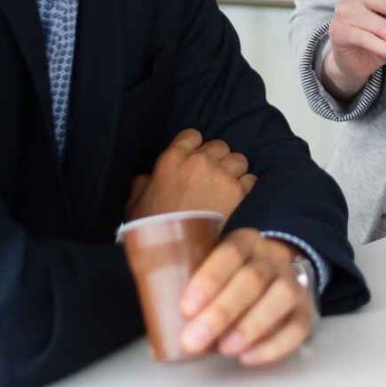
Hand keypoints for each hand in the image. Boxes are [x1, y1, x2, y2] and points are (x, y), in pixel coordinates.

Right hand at [127, 129, 254, 222]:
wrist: (174, 251)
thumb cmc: (151, 228)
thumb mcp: (135, 203)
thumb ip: (142, 183)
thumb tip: (147, 177)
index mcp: (172, 158)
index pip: (192, 135)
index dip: (195, 147)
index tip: (194, 160)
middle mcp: (199, 161)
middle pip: (219, 146)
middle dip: (217, 159)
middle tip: (212, 177)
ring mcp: (220, 175)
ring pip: (238, 159)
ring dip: (234, 171)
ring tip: (227, 186)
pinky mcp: (237, 192)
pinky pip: (250, 179)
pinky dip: (246, 186)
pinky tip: (238, 197)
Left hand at [177, 227, 316, 365]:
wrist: (278, 272)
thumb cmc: (233, 277)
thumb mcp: (214, 266)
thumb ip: (192, 288)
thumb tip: (158, 332)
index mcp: (245, 242)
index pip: (230, 254)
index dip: (209, 280)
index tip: (186, 308)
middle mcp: (273, 258)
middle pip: (252, 280)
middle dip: (222, 312)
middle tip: (194, 340)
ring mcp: (294, 282)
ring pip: (281, 298)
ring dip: (251, 325)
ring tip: (225, 349)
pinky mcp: (307, 310)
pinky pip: (298, 327)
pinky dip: (274, 345)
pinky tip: (248, 357)